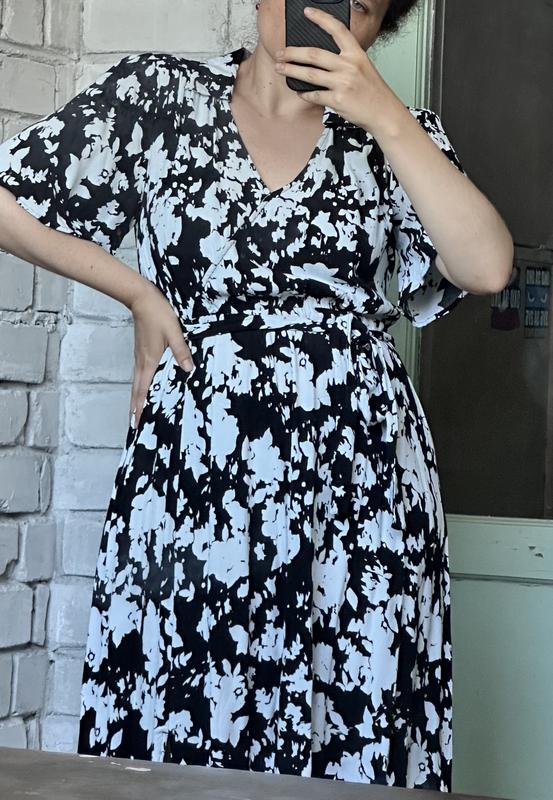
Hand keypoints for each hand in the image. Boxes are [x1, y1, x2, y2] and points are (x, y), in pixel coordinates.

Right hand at [128, 284, 193, 428]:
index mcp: (150, 361)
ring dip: (135, 400)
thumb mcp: (174, 332)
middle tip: (133, 425)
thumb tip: (189, 371)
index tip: (137, 423)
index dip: (140, 407)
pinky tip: (142, 389)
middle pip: (136, 392)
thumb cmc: (158, 314)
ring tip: (135, 413)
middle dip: (135, 409)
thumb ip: (181, 352)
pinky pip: (139, 375)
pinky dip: (138, 387)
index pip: (144, 390)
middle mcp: (142, 363)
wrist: (142, 299)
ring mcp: (139, 358)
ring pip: (136, 384)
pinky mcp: (141, 353)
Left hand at [274, 5, 399, 135]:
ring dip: (291, 70)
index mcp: (356, 54)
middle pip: (314, 54)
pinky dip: (304, 93)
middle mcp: (348, 66)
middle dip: (293, 52)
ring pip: (310, 74)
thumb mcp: (364, 67)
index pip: (337, 30)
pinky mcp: (337, 101)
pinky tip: (299, 91)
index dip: (321, 18)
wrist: (384, 113)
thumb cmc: (374, 92)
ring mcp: (342, 83)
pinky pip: (314, 95)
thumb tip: (322, 59)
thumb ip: (346, 60)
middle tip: (281, 53)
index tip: (307, 13)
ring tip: (281, 68)